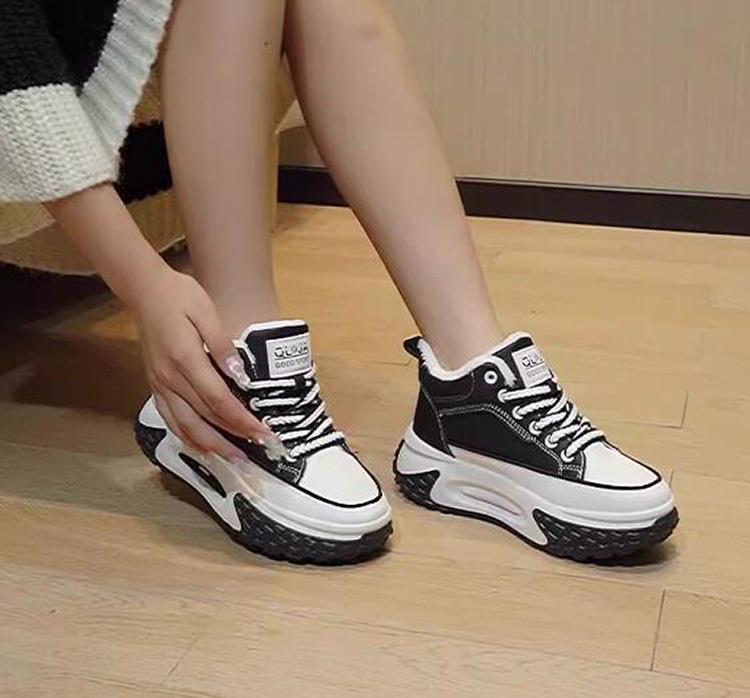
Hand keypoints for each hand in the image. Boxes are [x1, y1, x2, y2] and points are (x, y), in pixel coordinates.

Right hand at [132, 267, 272, 460]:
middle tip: (259, 450)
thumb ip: (223, 346)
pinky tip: (203, 447)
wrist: (144, 290)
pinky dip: (187, 437)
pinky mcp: (154, 385)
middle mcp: (170, 377)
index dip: (242, 420)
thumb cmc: (180, 296)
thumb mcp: (206, 311)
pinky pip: (170, 419)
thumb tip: (240, 377)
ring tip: (234, 459)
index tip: (264, 432)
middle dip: (234, 437)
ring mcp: (159, 384)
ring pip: (185, 425)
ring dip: (211, 445)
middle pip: (205, 417)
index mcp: (186, 358)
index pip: (219, 400)